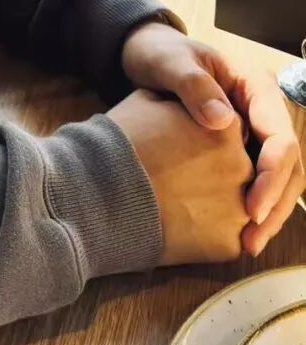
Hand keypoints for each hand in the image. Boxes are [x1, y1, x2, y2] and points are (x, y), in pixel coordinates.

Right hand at [107, 87, 252, 265]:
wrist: (101, 192)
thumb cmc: (121, 142)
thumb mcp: (148, 100)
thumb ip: (180, 101)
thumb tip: (184, 104)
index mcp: (225, 127)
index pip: (229, 134)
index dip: (203, 142)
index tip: (181, 150)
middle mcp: (242, 166)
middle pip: (237, 170)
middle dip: (214, 174)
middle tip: (178, 179)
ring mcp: (238, 208)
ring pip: (236, 206)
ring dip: (213, 206)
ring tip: (176, 204)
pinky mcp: (228, 243)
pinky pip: (226, 238)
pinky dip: (207, 235)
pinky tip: (179, 226)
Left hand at [121, 21, 304, 254]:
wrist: (146, 56)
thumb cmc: (159, 54)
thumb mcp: (170, 62)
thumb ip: (193, 84)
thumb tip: (222, 119)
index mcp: (257, 88)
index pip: (280, 138)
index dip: (271, 176)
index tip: (251, 208)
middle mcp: (264, 112)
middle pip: (288, 165)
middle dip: (276, 205)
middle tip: (252, 239)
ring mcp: (255, 131)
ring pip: (278, 179)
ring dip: (268, 213)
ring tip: (247, 245)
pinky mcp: (241, 148)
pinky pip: (256, 180)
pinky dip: (252, 207)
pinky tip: (236, 233)